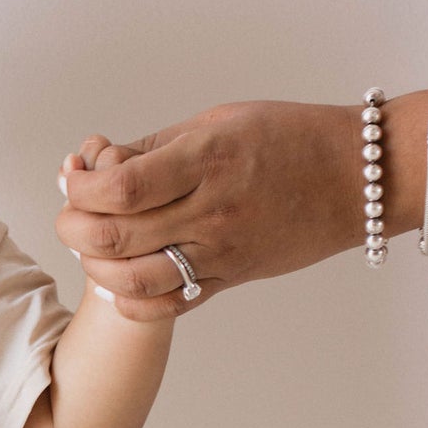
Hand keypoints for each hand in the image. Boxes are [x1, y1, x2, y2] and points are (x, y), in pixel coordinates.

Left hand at [53, 100, 355, 320]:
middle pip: (116, 236)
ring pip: (134, 280)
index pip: (120, 187)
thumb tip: (94, 164)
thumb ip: (153, 147)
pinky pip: (169, 305)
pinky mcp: (232, 278)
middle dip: (73, 227)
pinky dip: (131, 301)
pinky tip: (121, 280)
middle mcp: (212, 211)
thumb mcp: (217, 122)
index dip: (81, 187)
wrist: (356, 178)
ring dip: (95, 266)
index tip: (72, 178)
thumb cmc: (287, 138)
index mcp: (207, 160)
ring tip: (91, 246)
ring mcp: (223, 251)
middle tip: (71, 213)